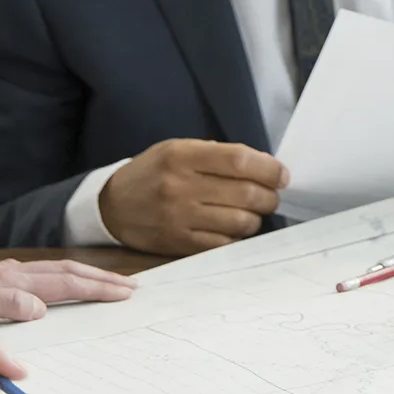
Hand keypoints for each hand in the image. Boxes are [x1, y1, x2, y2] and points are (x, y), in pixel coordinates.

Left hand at [0, 258, 134, 321]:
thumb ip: (0, 305)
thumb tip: (40, 307)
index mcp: (9, 280)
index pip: (63, 282)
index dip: (94, 287)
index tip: (121, 293)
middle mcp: (12, 273)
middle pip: (67, 273)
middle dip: (101, 280)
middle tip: (131, 289)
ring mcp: (7, 274)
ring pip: (58, 272)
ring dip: (89, 277)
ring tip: (116, 285)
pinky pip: (42, 276)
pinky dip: (67, 279)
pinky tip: (76, 284)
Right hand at [99, 138, 287, 254]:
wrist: (112, 206)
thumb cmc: (152, 173)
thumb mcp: (177, 149)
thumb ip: (216, 154)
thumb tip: (264, 167)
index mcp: (182, 156)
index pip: (239, 160)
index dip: (269, 168)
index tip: (281, 174)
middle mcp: (179, 187)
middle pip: (245, 193)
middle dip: (269, 196)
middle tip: (271, 195)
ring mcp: (178, 218)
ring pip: (239, 222)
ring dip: (255, 218)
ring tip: (252, 212)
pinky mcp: (178, 244)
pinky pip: (223, 244)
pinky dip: (236, 236)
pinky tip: (233, 228)